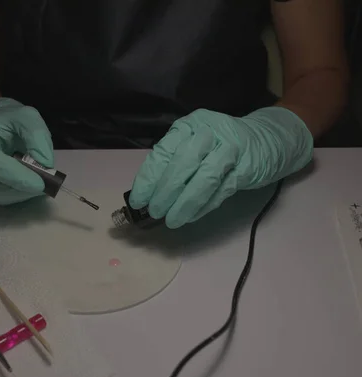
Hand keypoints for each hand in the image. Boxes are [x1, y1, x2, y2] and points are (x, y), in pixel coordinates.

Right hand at [0, 97, 53, 204]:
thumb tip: (46, 166)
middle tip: (45, 183)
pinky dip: (16, 195)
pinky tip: (26, 184)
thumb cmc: (9, 120)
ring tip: (37, 180)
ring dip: (22, 193)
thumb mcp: (27, 118)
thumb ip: (37, 137)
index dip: (15, 176)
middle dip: (23, 188)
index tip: (41, 183)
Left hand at [129, 107, 313, 227]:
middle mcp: (209, 132)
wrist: (269, 138)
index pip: (163, 151)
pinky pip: (221, 191)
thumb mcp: (195, 142)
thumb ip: (174, 161)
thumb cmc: (221, 144)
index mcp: (190, 125)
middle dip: (164, 192)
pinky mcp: (247, 168)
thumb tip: (147, 192)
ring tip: (171, 220)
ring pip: (203, 179)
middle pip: (182, 164)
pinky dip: (203, 206)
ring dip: (184, 203)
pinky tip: (190, 216)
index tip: (138, 200)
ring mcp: (231, 149)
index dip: (148, 178)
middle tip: (154, 211)